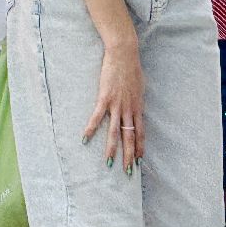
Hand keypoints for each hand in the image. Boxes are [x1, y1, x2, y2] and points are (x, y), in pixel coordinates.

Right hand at [84, 40, 144, 172]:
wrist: (124, 54)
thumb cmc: (132, 69)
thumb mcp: (140, 88)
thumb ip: (138, 100)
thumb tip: (137, 106)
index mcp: (138, 108)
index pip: (140, 133)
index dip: (140, 147)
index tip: (140, 160)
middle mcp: (129, 110)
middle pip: (129, 138)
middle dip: (129, 156)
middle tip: (128, 171)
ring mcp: (117, 105)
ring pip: (114, 132)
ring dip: (111, 149)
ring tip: (109, 163)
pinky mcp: (104, 98)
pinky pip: (97, 117)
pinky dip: (90, 129)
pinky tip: (84, 140)